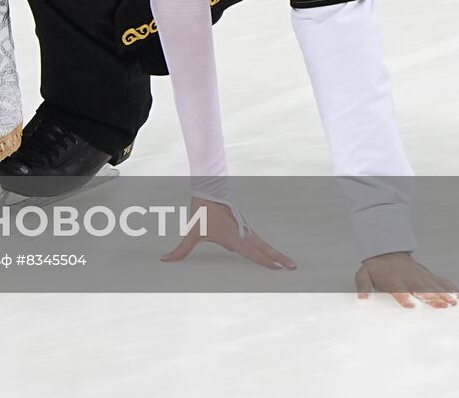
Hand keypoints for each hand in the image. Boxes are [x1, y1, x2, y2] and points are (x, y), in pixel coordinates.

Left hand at [160, 197, 296, 269]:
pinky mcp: (244, 227)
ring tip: (290, 264)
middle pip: (263, 248)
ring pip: (263, 244)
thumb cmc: (201, 211)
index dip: (263, 261)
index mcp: (232, 236)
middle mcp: (242, 234)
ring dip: (276, 254)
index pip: (250, 251)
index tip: (277, 268)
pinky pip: (258, 240)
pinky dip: (268, 248)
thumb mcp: (190, 232)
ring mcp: (245, 230)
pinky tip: (273, 255)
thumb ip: (180, 250)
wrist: (208, 190)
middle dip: (278, 258)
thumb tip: (165, 260)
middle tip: (293, 268)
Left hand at [355, 252, 458, 308]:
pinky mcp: (429, 276)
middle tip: (442, 306)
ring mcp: (421, 276)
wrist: (387, 252)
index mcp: (392, 280)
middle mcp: (409, 278)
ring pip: (434, 286)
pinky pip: (442, 282)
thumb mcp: (364, 275)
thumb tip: (362, 300)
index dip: (404, 297)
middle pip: (421, 289)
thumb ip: (363, 287)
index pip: (398, 289)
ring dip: (445, 294)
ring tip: (455, 303)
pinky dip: (453, 288)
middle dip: (431, 297)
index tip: (410, 305)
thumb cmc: (376, 269)